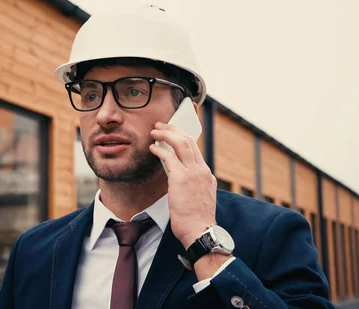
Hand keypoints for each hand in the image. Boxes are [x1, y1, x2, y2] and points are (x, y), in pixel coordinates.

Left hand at [149, 122, 217, 248]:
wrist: (201, 232)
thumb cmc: (196, 221)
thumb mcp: (198, 199)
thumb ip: (191, 186)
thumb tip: (178, 181)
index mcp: (206, 175)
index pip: (195, 150)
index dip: (183, 138)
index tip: (173, 133)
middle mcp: (202, 170)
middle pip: (189, 140)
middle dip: (174, 129)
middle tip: (161, 125)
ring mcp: (193, 173)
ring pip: (181, 143)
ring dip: (166, 134)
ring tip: (154, 131)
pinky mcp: (182, 179)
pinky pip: (169, 157)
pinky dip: (159, 150)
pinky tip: (152, 148)